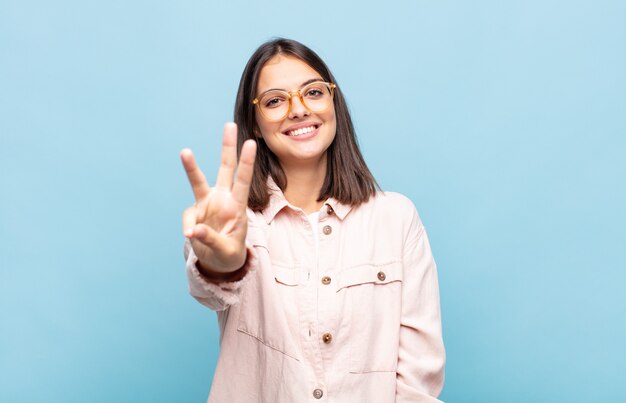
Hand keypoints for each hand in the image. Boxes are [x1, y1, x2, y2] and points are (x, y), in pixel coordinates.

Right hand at [181, 122, 256, 273]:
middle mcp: (223, 199)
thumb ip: (210, 239)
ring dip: (191, 166)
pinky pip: (188, 218)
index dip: (246, 163)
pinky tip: (192, 236)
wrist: (219, 261)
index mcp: (237, 206)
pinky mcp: (194, 212)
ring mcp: (207, 204)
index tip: (250, 144)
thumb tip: (191, 230)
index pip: (243, 181)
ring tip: (185, 151)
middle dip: (227, 147)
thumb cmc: (229, 254)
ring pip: (198, 180)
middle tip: (230, 124)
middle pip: (225, 169)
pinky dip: (189, 227)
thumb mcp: (226, 251)